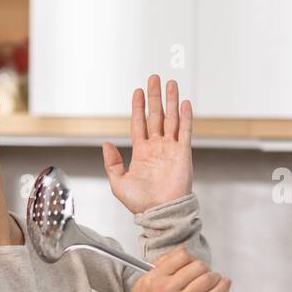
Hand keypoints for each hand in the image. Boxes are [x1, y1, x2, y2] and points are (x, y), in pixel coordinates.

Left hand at [102, 74, 193, 214]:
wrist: (160, 213)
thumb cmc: (140, 203)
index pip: (139, 123)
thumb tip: (106, 144)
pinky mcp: (183, 153)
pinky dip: (186, 116)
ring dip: (171, 101)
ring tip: (171, 83)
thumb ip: (111, 163)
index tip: (138, 91)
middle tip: (154, 78)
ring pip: (171, 119)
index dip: (138, 107)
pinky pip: (185, 131)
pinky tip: (185, 103)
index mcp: (141, 152)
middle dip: (155, 97)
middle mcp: (156, 147)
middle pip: (155, 115)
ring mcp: (170, 148)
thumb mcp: (118, 183)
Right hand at [129, 246, 230, 291]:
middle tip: (204, 273)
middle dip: (204, 268)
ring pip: (207, 280)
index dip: (190, 258)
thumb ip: (159, 266)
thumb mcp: (143, 285)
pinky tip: (225, 284)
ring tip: (215, 279)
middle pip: (197, 266)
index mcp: (154, 279)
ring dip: (215, 277)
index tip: (191, 263)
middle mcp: (166, 289)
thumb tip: (180, 251)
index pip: (181, 256)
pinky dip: (222, 288)